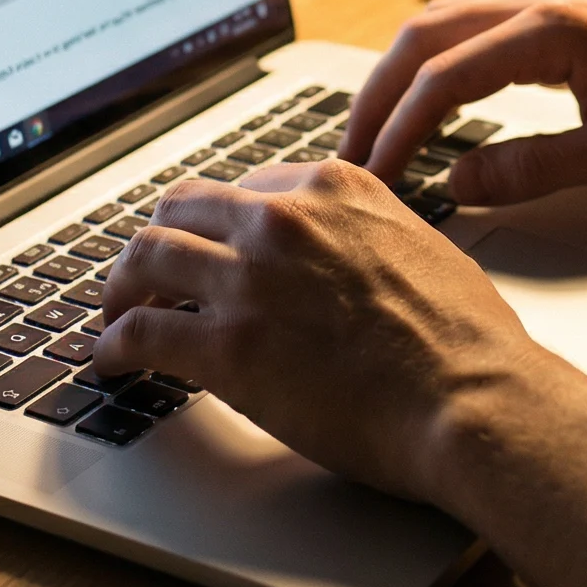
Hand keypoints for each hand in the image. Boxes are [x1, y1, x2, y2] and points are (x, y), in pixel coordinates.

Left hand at [91, 160, 567, 500]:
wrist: (474, 399)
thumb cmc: (466, 342)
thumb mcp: (420, 247)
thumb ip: (365, 236)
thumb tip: (344, 259)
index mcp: (333, 187)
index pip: (244, 187)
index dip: (217, 225)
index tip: (208, 250)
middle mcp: (283, 218)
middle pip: (180, 207)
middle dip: (158, 242)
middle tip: (145, 277)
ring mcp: (249, 279)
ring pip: (145, 257)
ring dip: (120, 288)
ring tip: (114, 316)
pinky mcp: (227, 347)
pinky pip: (138, 333)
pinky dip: (112, 347)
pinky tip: (111, 364)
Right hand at [341, 0, 586, 204]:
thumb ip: (532, 170)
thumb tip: (458, 183)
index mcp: (555, 28)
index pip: (444, 76)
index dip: (398, 131)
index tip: (372, 176)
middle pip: (424, 37)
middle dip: (378, 97)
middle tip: (349, 155)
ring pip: (444, 25)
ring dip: (403, 76)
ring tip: (377, 132)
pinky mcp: (563, 13)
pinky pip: (476, 28)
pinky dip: (437, 64)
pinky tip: (430, 103)